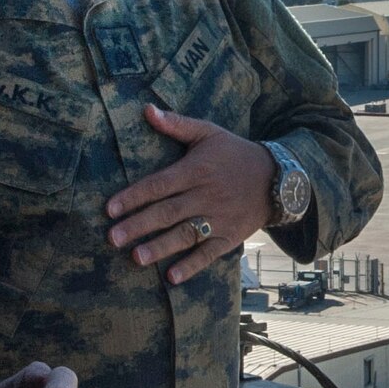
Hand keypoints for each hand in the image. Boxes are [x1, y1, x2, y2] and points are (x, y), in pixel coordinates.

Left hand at [105, 104, 274, 284]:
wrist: (278, 178)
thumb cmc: (235, 153)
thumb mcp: (209, 133)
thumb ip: (177, 124)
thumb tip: (147, 110)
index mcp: (196, 170)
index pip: (159, 185)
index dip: (134, 196)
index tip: (110, 209)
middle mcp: (205, 196)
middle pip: (167, 212)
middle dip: (138, 225)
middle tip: (112, 238)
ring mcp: (218, 218)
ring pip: (185, 234)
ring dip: (160, 247)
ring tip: (136, 258)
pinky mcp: (230, 237)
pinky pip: (209, 253)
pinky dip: (192, 265)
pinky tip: (172, 277)